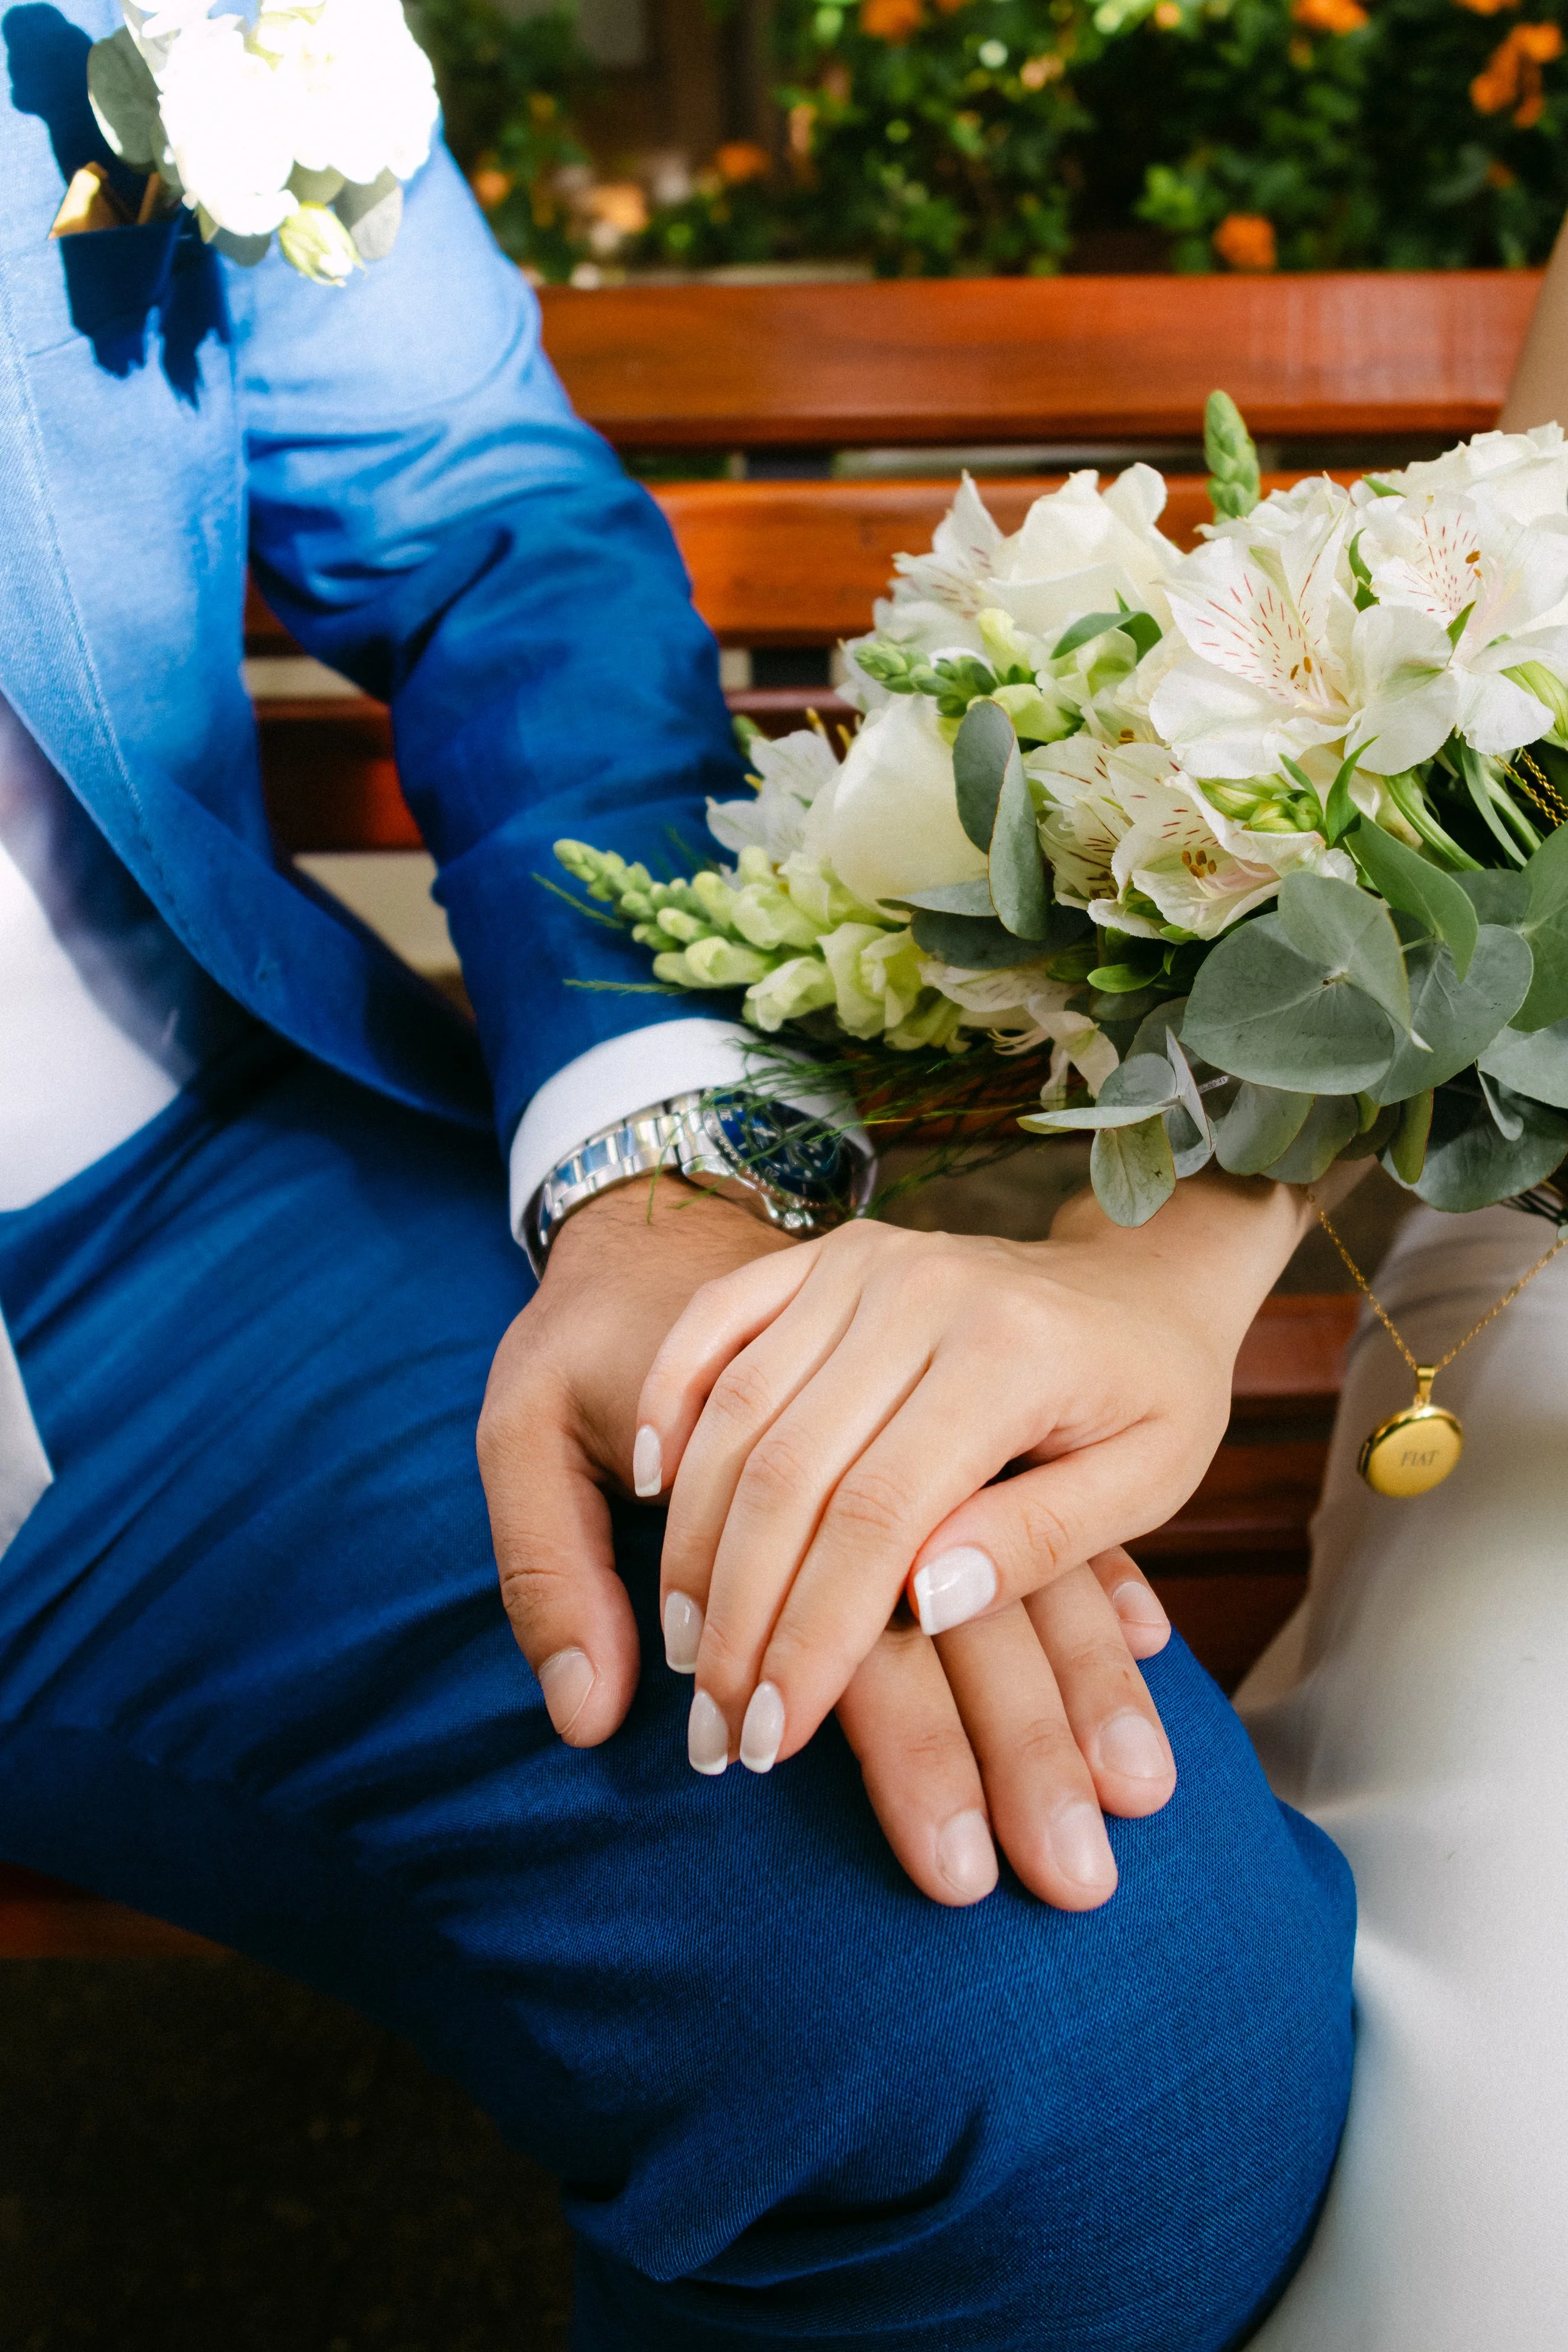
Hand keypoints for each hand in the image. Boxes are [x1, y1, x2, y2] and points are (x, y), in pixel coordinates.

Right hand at [477, 1172, 1176, 1909]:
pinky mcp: (822, 1254)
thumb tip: (922, 1604)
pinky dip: (669, 1401)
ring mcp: (862, 1261)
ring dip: (692, 1538)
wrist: (1145, 1273)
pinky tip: (647, 1490)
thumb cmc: (1155, 1392)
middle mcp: (920, 1291)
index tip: (774, 1735)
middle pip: (788, 1469)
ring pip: (736, 1408)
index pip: (879, 1512)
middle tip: (713, 1726)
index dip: (815, 1633)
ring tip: (682, 1646)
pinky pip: (715, 1322)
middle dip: (738, 1614)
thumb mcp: (1151, 1478)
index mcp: (1009, 1351)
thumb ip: (1044, 1542)